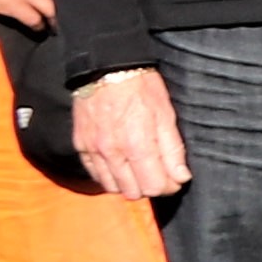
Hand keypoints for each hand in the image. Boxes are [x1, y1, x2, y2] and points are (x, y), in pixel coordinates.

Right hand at [73, 67, 190, 200]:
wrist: (106, 69)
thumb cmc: (141, 88)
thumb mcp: (166, 114)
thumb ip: (173, 149)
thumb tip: (181, 177)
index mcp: (137, 145)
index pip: (153, 186)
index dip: (168, 186)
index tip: (175, 179)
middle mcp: (112, 152)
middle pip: (132, 192)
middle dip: (149, 187)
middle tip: (159, 174)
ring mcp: (93, 150)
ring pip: (112, 187)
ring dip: (129, 184)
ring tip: (140, 170)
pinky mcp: (80, 146)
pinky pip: (94, 174)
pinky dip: (109, 176)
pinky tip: (121, 165)